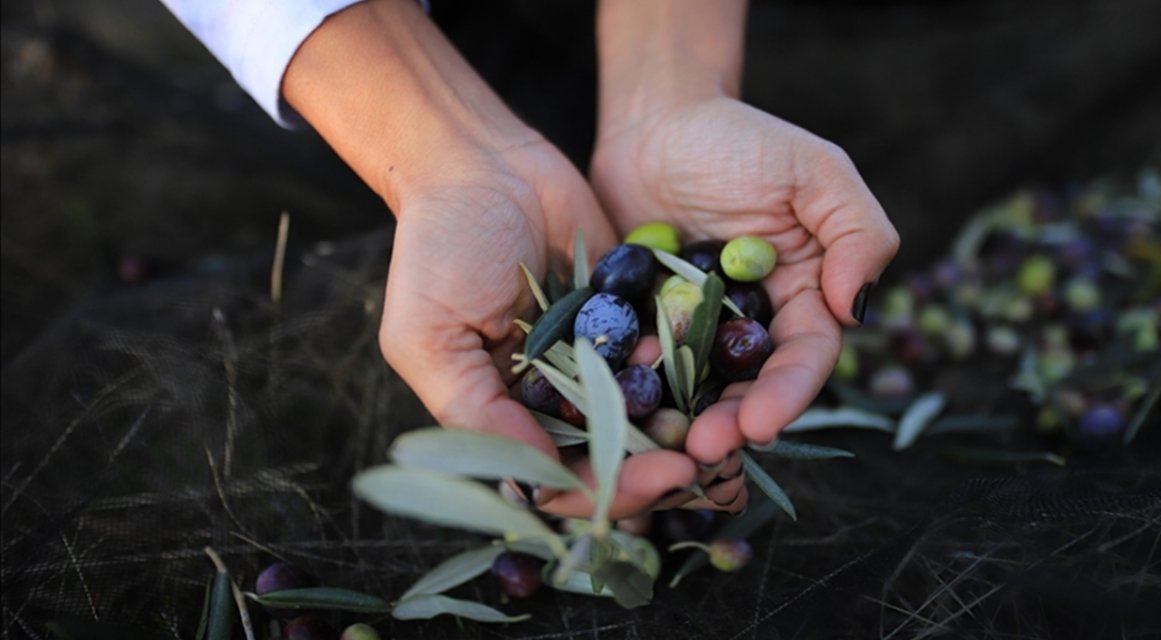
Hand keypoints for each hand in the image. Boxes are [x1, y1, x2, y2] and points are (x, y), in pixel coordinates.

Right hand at [282, 0, 702, 518]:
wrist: (482, 161)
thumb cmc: (438, 248)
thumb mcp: (431, 338)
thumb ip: (477, 412)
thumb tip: (535, 483)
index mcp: (502, 415)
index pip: (557, 480)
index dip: (606, 490)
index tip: (656, 479)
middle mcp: (552, 397)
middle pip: (611, 457)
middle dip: (653, 467)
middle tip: (700, 465)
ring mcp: (595, 357)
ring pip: (647, 413)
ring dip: (681, 425)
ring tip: (720, 427)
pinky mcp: (630, 316)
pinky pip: (666, 351)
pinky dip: (689, 363)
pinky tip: (714, 365)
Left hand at [591, 96, 899, 467]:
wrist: (656, 122)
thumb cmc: (742, 139)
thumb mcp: (814, 172)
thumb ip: (856, 232)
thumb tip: (857, 309)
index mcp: (804, 298)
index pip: (805, 357)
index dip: (787, 395)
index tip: (761, 425)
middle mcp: (752, 326)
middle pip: (748, 388)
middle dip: (731, 425)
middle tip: (702, 451)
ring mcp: (694, 332)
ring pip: (693, 390)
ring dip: (680, 422)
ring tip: (660, 447)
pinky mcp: (641, 328)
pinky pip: (637, 364)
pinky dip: (629, 388)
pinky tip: (613, 405)